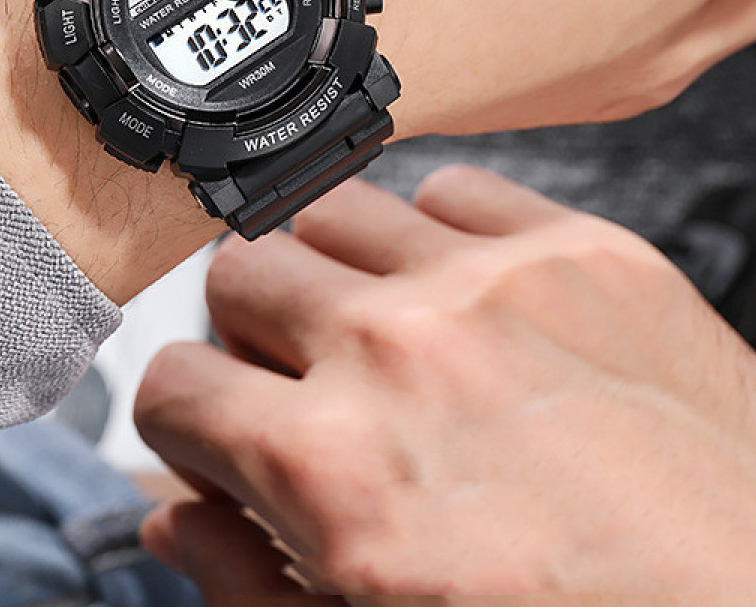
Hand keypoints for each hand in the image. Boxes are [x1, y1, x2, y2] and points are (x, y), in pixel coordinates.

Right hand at [135, 168, 755, 602]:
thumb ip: (249, 582)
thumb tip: (176, 512)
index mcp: (335, 470)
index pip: (171, 386)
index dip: (185, 423)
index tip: (220, 431)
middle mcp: (401, 353)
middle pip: (239, 273)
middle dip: (251, 335)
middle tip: (303, 381)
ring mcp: (496, 285)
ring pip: (328, 209)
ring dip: (335, 272)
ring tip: (383, 332)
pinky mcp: (584, 250)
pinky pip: (450, 189)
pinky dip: (438, 236)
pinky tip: (467, 298)